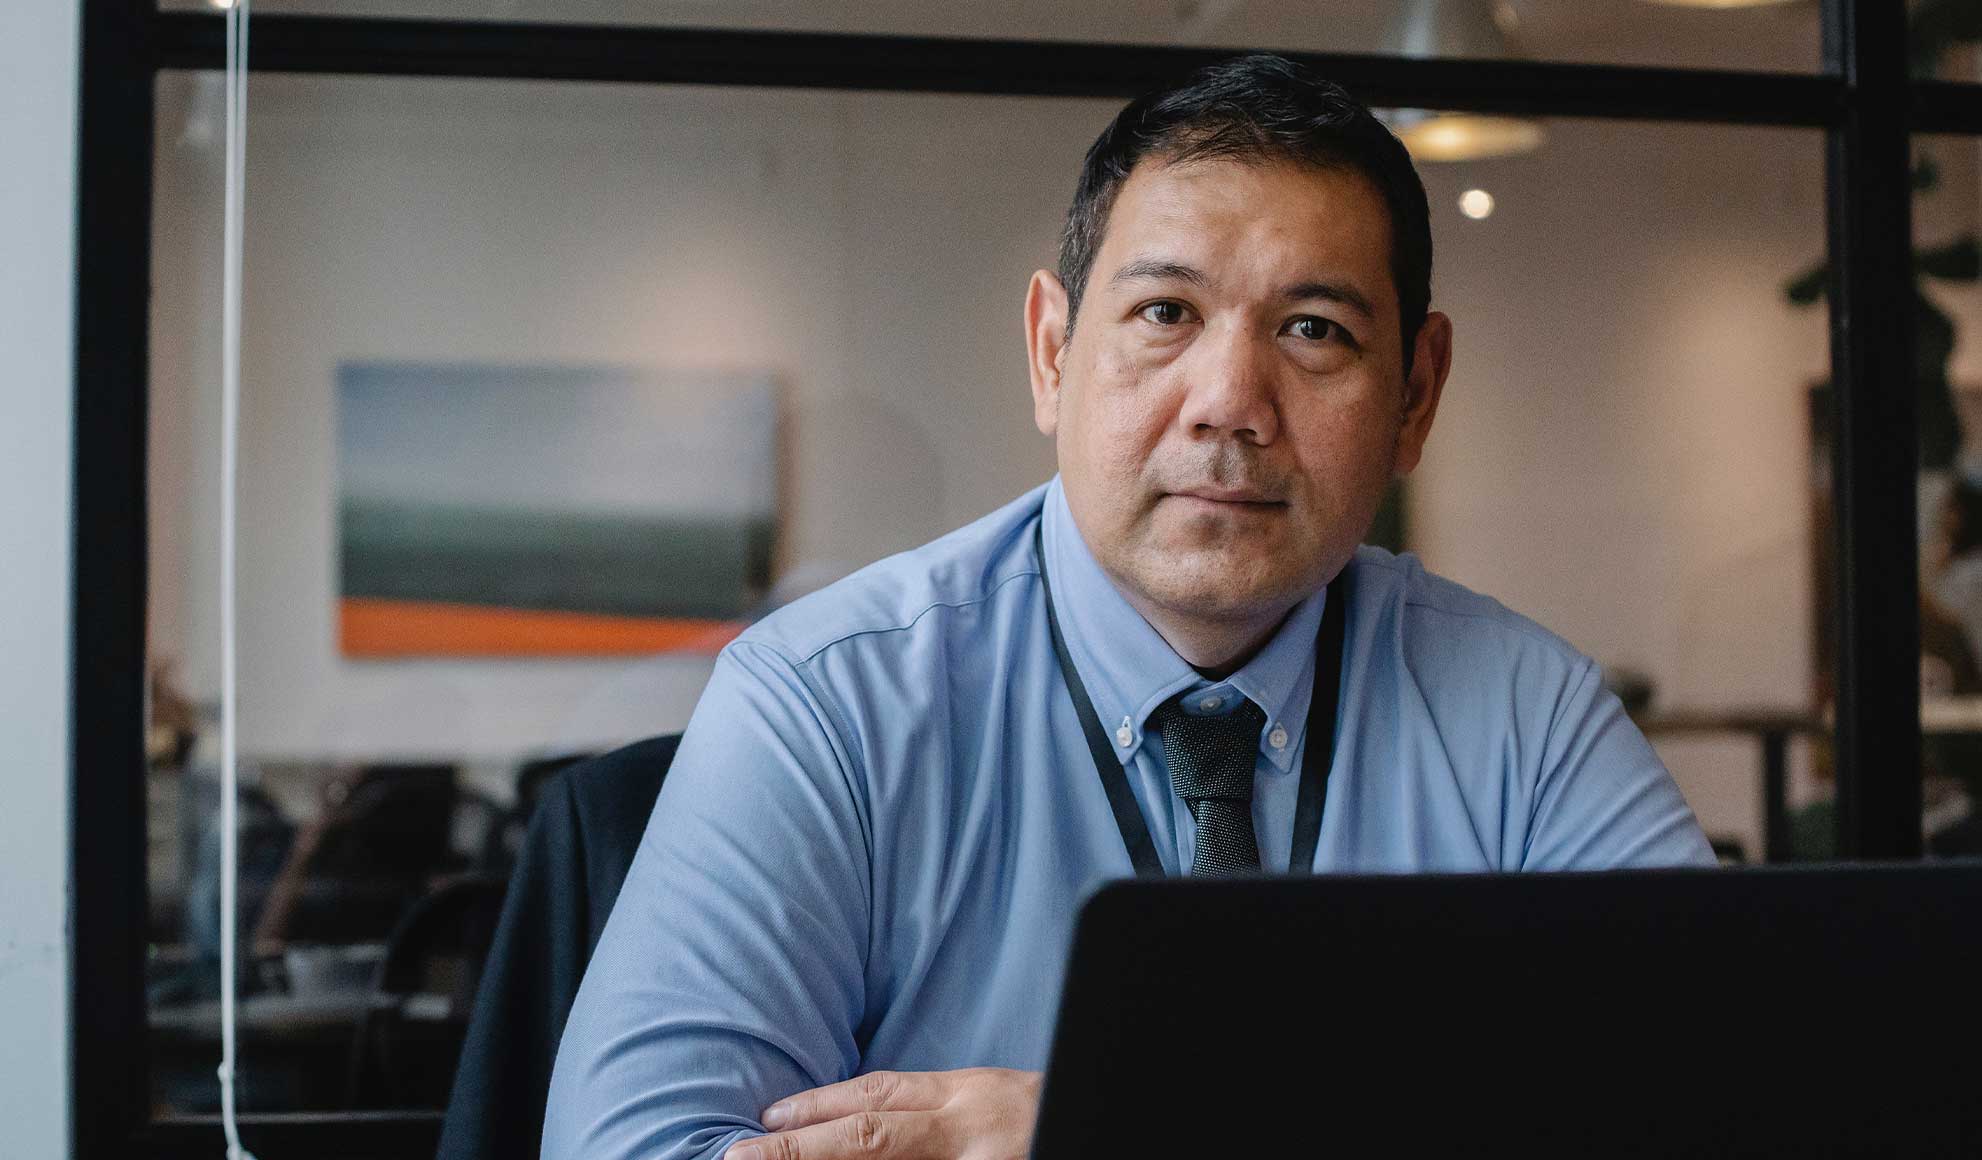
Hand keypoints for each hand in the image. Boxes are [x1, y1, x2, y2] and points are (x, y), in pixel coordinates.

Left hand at [724, 1068, 1041, 1159]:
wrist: (1115, 1115)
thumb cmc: (1059, 1112)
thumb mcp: (1002, 1104)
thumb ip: (944, 1112)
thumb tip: (865, 1123)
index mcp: (972, 1096)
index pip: (880, 1096)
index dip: (817, 1108)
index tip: (763, 1123)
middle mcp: (972, 1131)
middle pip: (869, 1138)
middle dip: (797, 1153)